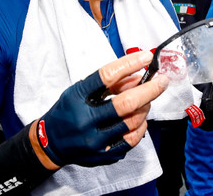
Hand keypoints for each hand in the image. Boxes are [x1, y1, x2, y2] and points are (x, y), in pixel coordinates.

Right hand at [30, 51, 168, 169]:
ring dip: (146, 106)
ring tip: (148, 98)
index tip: (146, 56)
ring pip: (132, 122)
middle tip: (162, 80)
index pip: (106, 76)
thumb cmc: (68, 110)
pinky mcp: (102, 156)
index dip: (129, 64)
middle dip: (149, 90)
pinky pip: (131, 140)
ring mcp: (94, 140)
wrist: (50, 143)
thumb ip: (108, 84)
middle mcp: (85, 119)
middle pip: (125, 103)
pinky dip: (140, 126)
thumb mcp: (80, 90)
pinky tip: (140, 118)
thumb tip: (138, 77)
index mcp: (77, 97)